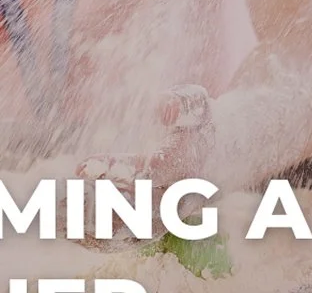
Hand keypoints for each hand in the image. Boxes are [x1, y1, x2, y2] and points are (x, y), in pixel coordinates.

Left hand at [73, 85, 214, 250]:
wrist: (223, 157)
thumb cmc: (200, 126)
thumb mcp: (197, 106)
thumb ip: (183, 102)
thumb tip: (161, 103)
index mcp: (188, 165)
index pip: (151, 174)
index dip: (115, 170)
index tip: (80, 166)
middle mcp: (179, 198)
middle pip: (136, 211)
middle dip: (95, 206)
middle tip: (60, 198)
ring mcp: (167, 217)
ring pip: (127, 233)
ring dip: (90, 227)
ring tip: (54, 215)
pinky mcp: (156, 228)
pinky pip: (125, 242)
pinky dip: (96, 239)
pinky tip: (66, 229)